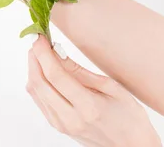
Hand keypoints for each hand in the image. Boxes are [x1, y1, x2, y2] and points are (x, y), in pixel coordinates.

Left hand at [27, 36, 161, 146]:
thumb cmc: (129, 118)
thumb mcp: (112, 88)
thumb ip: (80, 72)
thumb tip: (57, 53)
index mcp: (88, 107)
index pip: (55, 75)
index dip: (43, 53)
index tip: (39, 37)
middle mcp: (70, 118)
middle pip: (39, 82)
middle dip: (34, 58)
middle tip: (37, 42)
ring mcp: (61, 125)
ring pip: (35, 91)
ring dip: (33, 69)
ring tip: (41, 53)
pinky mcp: (57, 126)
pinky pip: (39, 100)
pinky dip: (37, 82)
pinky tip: (44, 71)